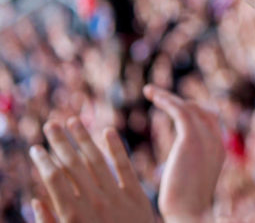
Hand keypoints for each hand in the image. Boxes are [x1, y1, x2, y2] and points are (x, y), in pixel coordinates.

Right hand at [29, 119, 154, 222]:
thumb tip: (37, 199)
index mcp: (72, 217)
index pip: (54, 179)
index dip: (44, 160)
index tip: (36, 147)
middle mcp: (94, 204)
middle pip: (73, 165)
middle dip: (60, 142)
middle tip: (51, 124)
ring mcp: (117, 199)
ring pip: (97, 161)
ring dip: (84, 139)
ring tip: (73, 121)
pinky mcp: (138, 198)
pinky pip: (126, 168)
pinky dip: (116, 149)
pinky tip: (107, 131)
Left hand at [144, 85, 224, 222]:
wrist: (189, 215)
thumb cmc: (185, 209)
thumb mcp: (192, 183)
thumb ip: (190, 168)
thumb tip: (183, 170)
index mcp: (219, 152)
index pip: (211, 121)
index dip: (194, 111)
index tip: (174, 107)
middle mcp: (216, 141)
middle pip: (202, 110)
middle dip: (182, 102)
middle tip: (161, 97)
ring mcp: (206, 138)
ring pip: (189, 107)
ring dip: (168, 97)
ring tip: (150, 91)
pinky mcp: (191, 137)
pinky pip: (179, 109)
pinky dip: (165, 100)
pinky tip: (152, 95)